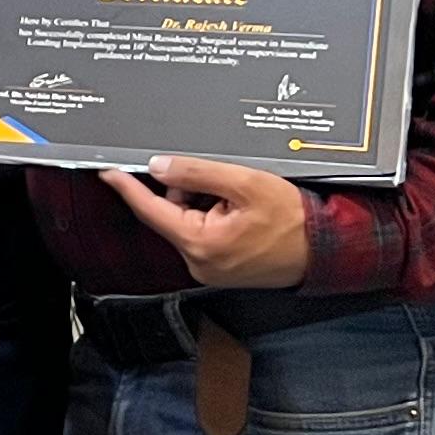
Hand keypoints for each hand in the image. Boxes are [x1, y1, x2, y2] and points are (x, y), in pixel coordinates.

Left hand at [106, 156, 312, 290]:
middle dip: (188, 191)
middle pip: (170, 212)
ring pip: (187, 221)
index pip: (150, 209)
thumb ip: (197, 172)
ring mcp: (209, 267)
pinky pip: (202, 233)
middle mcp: (199, 262)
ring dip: (204, 203)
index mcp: (201, 243)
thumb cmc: (295, 221)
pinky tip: (241, 213)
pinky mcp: (219, 267)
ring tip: (241, 203)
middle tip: (224, 186)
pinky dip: (213, 216)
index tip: (106, 172)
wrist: (327, 249)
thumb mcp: (245, 183)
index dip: (127, 187)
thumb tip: (158, 166)